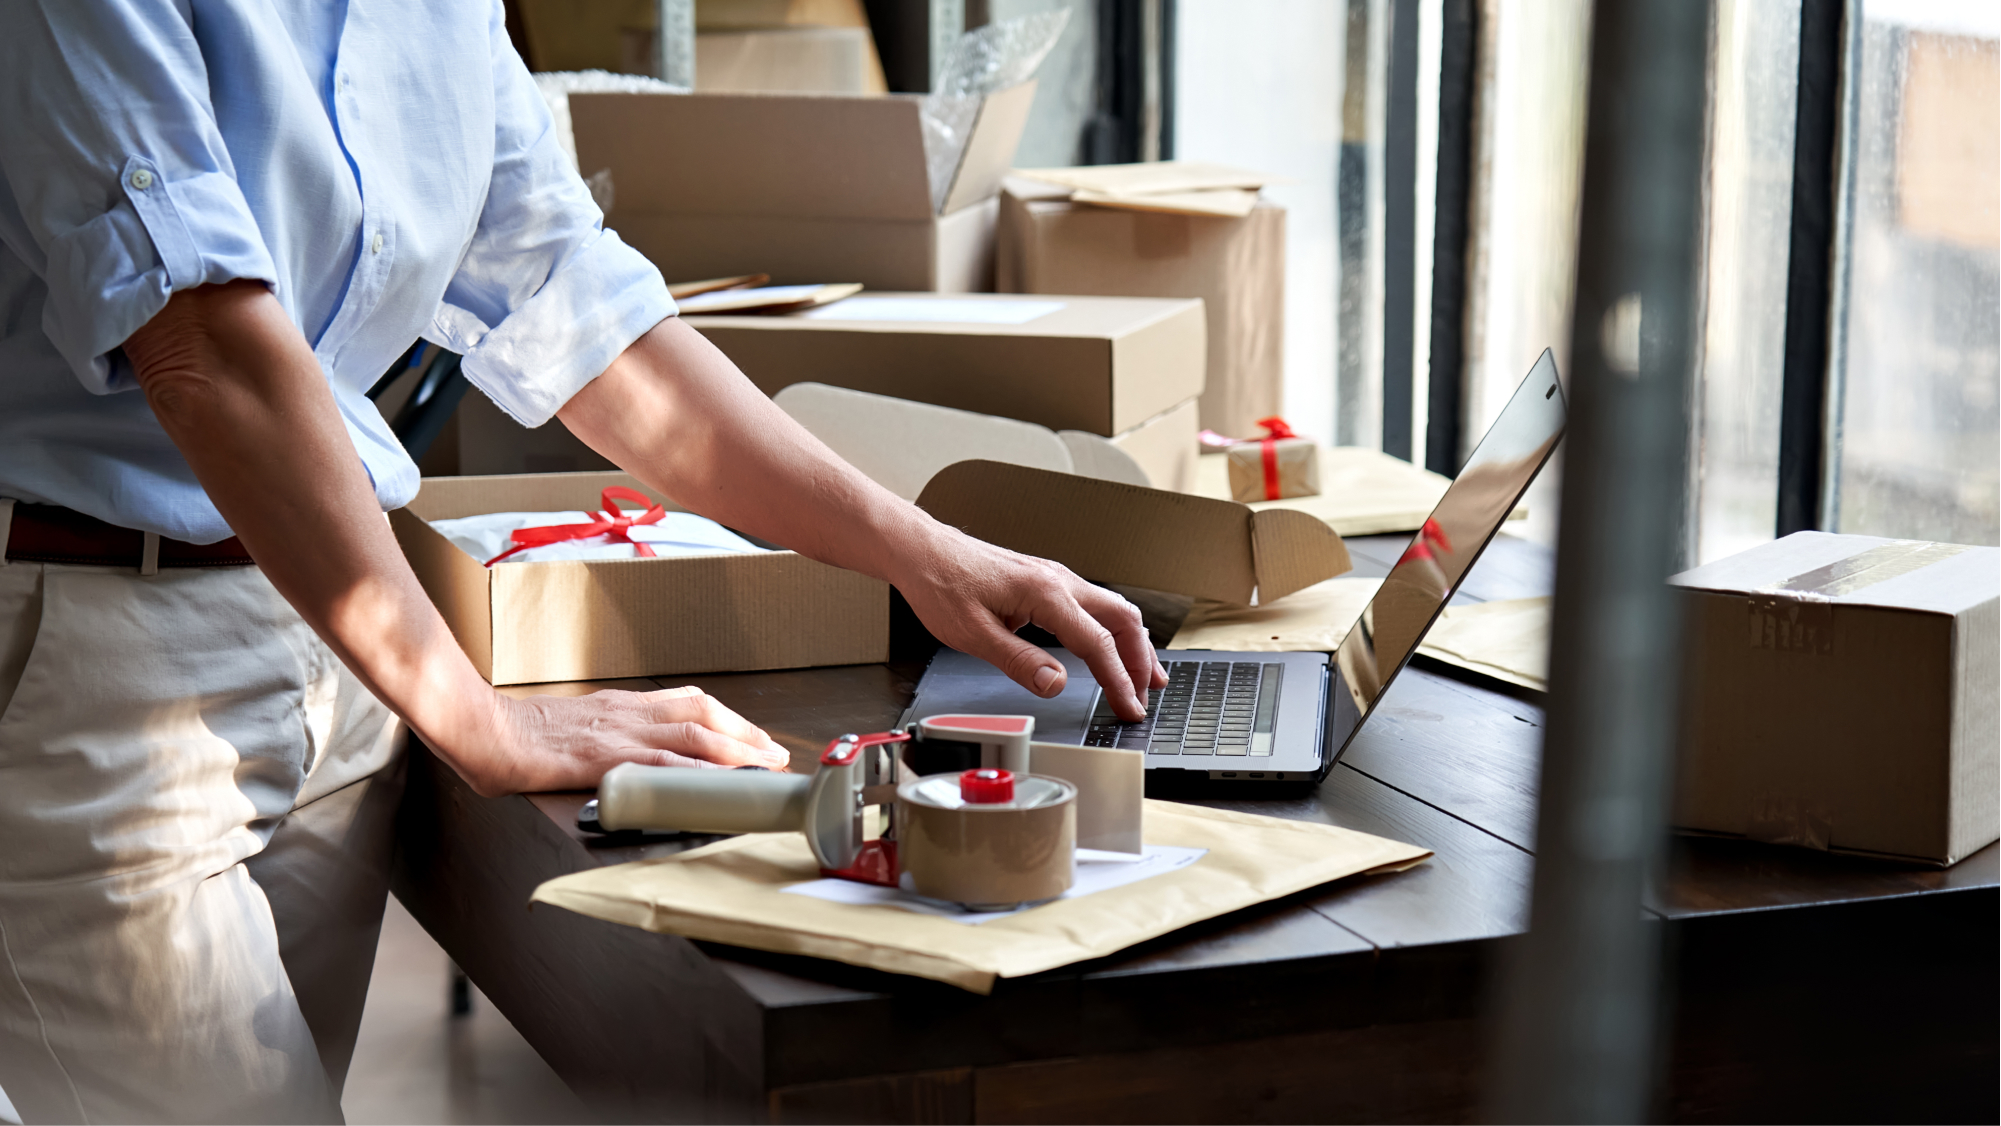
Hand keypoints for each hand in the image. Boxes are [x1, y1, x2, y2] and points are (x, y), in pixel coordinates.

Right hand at [465, 685, 791, 794]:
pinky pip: (661, 763)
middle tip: (775, 753)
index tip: (752, 737)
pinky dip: (697, 773)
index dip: (726, 719)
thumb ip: (600, 739)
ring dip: (736, 751)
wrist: (477, 728)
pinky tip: (718, 784)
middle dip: (744, 733)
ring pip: (694, 734)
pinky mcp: (604, 756)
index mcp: (618, 705)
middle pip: (702, 713)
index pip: (686, 703)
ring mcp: (617, 732)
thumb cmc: (513, 735)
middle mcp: (626, 712)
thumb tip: (624, 762)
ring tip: (764, 768)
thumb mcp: (570, 730)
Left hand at [892, 526, 1166, 722]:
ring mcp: (1054, 577)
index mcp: (1045, 593)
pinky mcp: (1045, 581)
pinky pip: (1094, 605)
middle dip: (1141, 660)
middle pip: (1123, 619)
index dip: (1119, 681)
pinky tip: (1110, 646)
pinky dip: (1113, 630)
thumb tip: (1055, 684)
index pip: (1098, 644)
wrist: (922, 551)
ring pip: (1113, 608)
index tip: (1129, 708)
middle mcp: (1058, 580)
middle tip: (1147, 695)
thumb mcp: (973, 635)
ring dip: (1133, 643)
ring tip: (1145, 674)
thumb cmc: (940, 584)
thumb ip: (1018, 661)